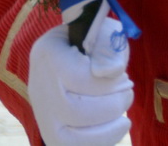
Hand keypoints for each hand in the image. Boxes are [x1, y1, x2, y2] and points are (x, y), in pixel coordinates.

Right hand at [27, 9, 131, 145]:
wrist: (73, 50)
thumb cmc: (94, 41)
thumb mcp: (103, 32)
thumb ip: (109, 48)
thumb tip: (113, 72)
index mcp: (48, 53)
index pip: (79, 78)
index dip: (110, 83)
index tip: (124, 77)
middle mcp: (39, 85)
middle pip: (72, 112)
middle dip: (111, 107)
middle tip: (127, 94)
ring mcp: (42, 111)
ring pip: (66, 139)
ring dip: (105, 132)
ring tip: (124, 119)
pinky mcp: (50, 131)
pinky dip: (98, 143)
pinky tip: (114, 129)